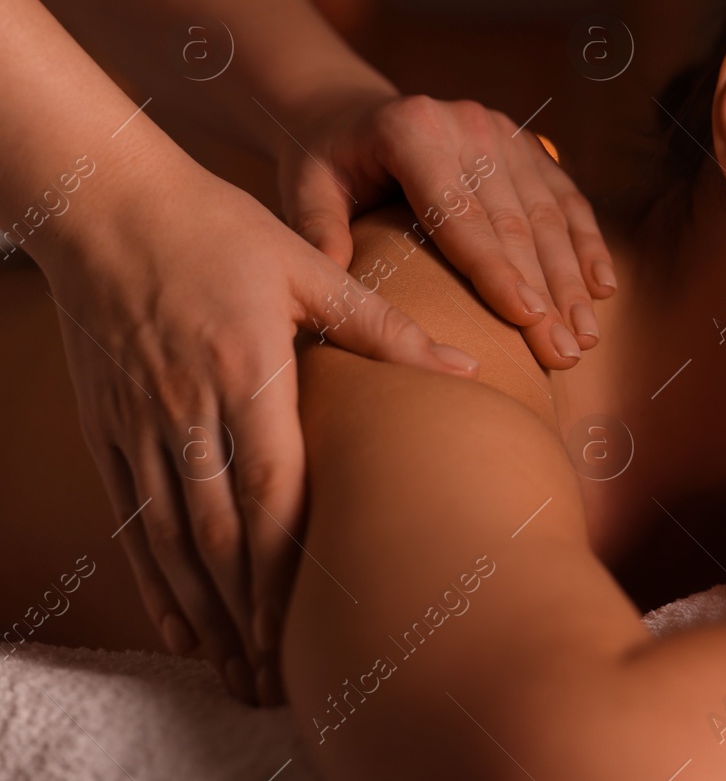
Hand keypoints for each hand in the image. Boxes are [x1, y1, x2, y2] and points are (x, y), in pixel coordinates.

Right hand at [40, 145, 481, 705]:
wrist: (108, 206)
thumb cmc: (220, 230)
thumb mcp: (309, 266)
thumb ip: (385, 326)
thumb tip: (466, 367)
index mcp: (246, 369)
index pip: (272, 486)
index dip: (290, 563)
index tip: (313, 618)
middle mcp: (188, 406)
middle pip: (221, 531)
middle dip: (251, 609)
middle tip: (279, 671)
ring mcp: (142, 421)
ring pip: (174, 537)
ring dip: (206, 609)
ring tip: (238, 666)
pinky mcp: (109, 427)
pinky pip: (132, 516)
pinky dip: (155, 576)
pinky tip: (180, 620)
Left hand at [275, 90, 616, 366]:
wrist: (350, 110)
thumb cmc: (325, 161)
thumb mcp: (305, 189)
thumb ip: (320, 234)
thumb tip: (335, 299)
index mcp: (412, 131)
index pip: (461, 213)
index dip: (497, 269)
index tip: (528, 319)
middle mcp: (467, 124)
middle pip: (515, 220)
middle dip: (546, 291)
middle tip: (564, 351)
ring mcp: (502, 130)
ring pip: (549, 213)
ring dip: (572, 279)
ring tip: (585, 337)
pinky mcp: (526, 142)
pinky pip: (565, 197)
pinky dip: (586, 244)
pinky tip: (602, 287)